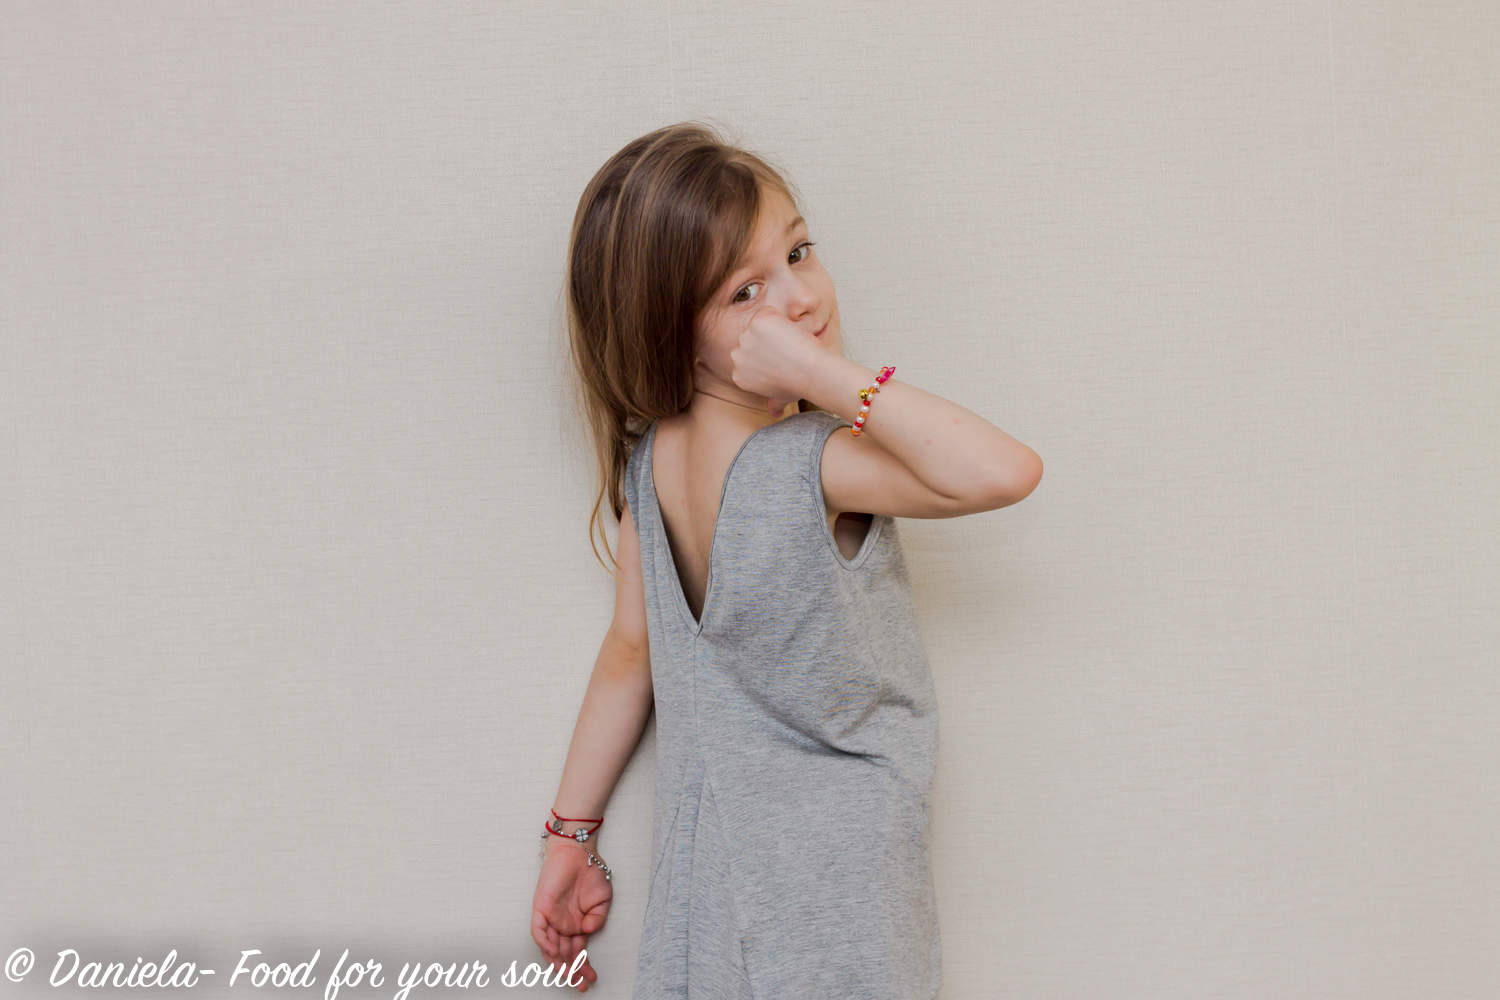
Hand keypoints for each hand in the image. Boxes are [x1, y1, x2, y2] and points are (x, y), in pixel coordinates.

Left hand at [531, 838, 610, 991]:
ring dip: (559, 963)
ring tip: (569, 975)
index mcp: (577, 924)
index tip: (591, 978)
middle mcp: (563, 924)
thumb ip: (598, 918)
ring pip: (550, 948)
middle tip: (581, 985)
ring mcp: (551, 918)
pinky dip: (545, 942)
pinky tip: (554, 952)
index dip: (583, 966)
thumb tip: (589, 931)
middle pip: (564, 955)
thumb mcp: (603, 899)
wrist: (578, 851)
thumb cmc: (590, 872)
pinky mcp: (541, 908)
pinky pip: (539, 931)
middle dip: (573, 971)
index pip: (577, 952)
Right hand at [729, 305, 824, 416]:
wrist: (809, 372)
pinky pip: (766, 312)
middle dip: (766, 341)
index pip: (748, 356)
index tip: (781, 359)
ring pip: (758, 324)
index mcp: (738, 376)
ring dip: (773, 328)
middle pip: (750, 339)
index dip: (766, 354)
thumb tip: (775, 413)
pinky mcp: (758, 322)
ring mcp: (745, 338)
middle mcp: (737, 357)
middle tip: (788, 348)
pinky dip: (778, 317)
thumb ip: (773, 403)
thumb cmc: (798, 386)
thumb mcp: (781, 398)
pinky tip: (789, 331)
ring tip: (791, 342)